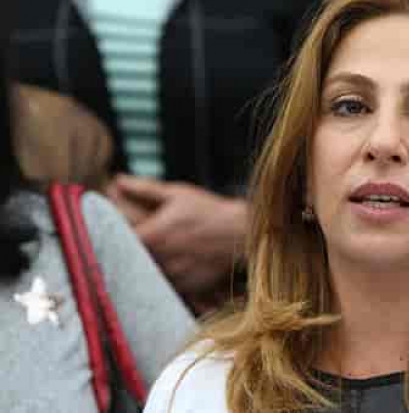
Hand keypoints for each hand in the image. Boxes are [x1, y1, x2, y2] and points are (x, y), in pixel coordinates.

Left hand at [111, 174, 247, 311]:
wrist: (242, 234)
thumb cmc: (210, 212)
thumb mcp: (177, 193)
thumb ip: (144, 188)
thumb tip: (118, 180)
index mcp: (151, 236)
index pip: (114, 241)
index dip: (108, 237)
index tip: (107, 232)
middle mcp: (158, 260)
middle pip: (128, 262)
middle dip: (125, 253)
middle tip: (130, 245)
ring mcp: (171, 276)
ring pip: (146, 276)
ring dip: (143, 267)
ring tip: (156, 256)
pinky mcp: (185, 288)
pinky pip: (165, 286)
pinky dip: (163, 278)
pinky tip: (172, 267)